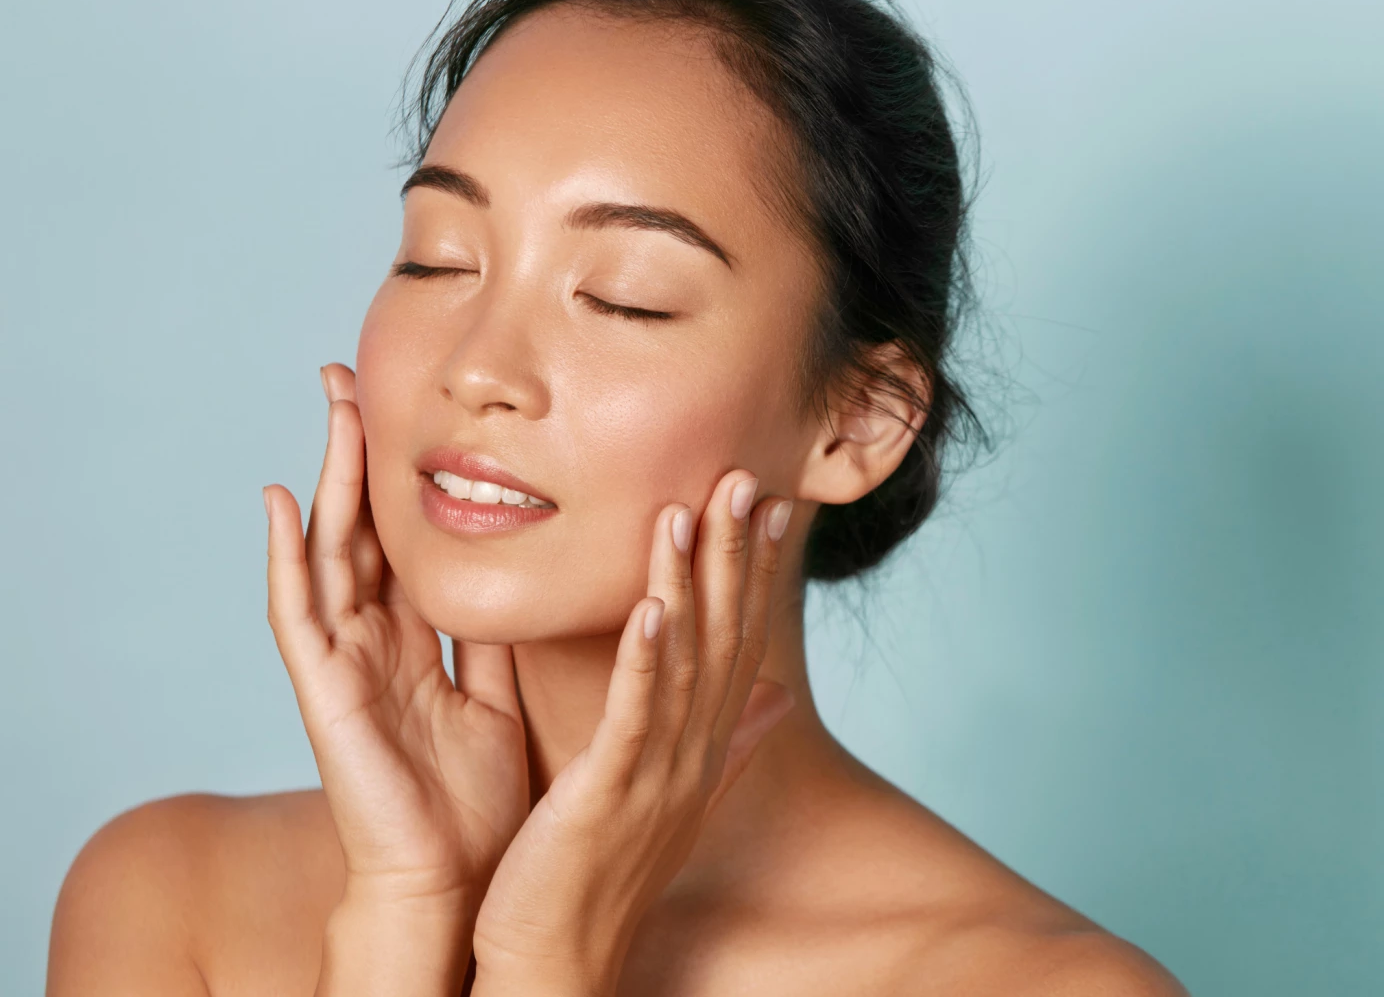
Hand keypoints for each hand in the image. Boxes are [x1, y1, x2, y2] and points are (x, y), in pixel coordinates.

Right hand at [264, 364, 528, 989]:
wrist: (461, 883)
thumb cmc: (479, 805)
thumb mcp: (503, 696)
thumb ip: (504, 637)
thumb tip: (540, 575)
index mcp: (418, 645)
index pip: (407, 542)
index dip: (406, 480)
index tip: (415, 412)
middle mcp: (375, 644)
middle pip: (362, 530)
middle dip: (359, 455)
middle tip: (357, 375)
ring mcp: (345, 664)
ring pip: (330, 551)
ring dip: (328, 477)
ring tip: (332, 403)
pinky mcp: (325, 692)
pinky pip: (297, 613)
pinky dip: (286, 557)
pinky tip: (282, 499)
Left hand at [470, 469, 796, 995]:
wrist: (559, 962)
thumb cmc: (602, 876)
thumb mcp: (675, 795)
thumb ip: (730, 742)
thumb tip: (782, 700)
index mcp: (701, 746)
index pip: (740, 641)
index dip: (758, 572)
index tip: (773, 505)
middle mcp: (693, 752)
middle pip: (725, 636)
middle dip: (736, 555)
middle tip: (748, 477)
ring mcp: (658, 773)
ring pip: (685, 660)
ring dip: (694, 580)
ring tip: (696, 507)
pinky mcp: (610, 793)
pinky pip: (634, 714)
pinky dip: (646, 657)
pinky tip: (651, 604)